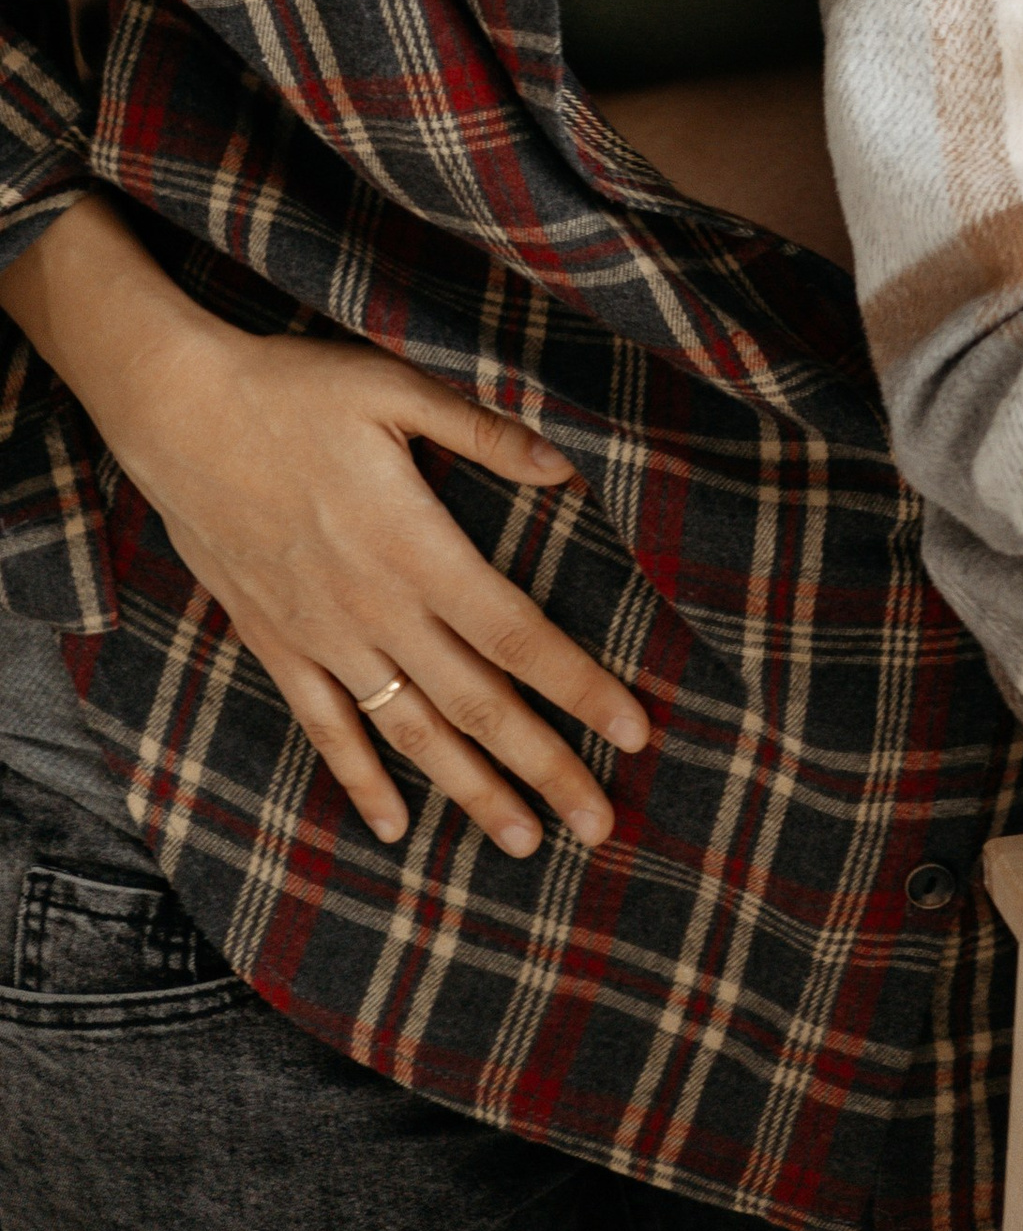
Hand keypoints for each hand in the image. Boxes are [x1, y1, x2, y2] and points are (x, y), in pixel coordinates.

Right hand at [0, 196, 646, 860]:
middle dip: (546, 766)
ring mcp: (324, 637)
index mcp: (419, 548)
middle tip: (600, 823)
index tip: (635, 732)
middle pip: (478, 704)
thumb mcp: (397, 389)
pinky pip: (326, 728)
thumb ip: (485, 433)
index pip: (518, 634)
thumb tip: (566, 467)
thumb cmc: (296, 390)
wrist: (178, 414)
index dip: (580, 687)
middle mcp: (377, 610)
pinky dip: (360, 780)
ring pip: (412, 732)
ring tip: (524, 841)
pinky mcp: (278, 644)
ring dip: (471, 790)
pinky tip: (391, 826)